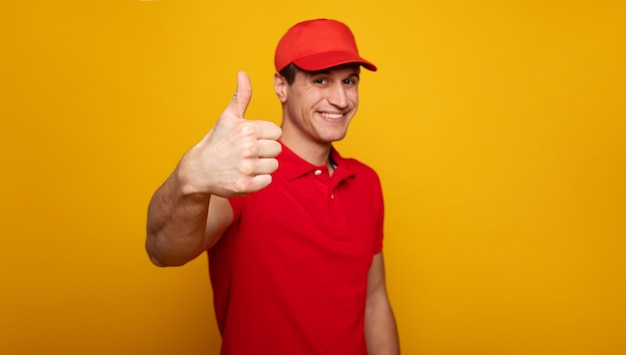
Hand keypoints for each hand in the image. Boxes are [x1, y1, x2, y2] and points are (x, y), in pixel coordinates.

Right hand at [178, 71, 281, 196]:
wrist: (198, 170)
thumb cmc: (217, 141)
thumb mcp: (228, 117)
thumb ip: (241, 96)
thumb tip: (242, 73)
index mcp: (247, 129)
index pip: (276, 132)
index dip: (265, 136)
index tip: (250, 139)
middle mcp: (248, 148)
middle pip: (277, 149)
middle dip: (265, 151)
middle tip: (248, 153)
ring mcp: (246, 168)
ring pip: (274, 166)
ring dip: (262, 166)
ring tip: (246, 164)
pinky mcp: (245, 185)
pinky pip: (267, 181)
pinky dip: (258, 180)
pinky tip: (245, 175)